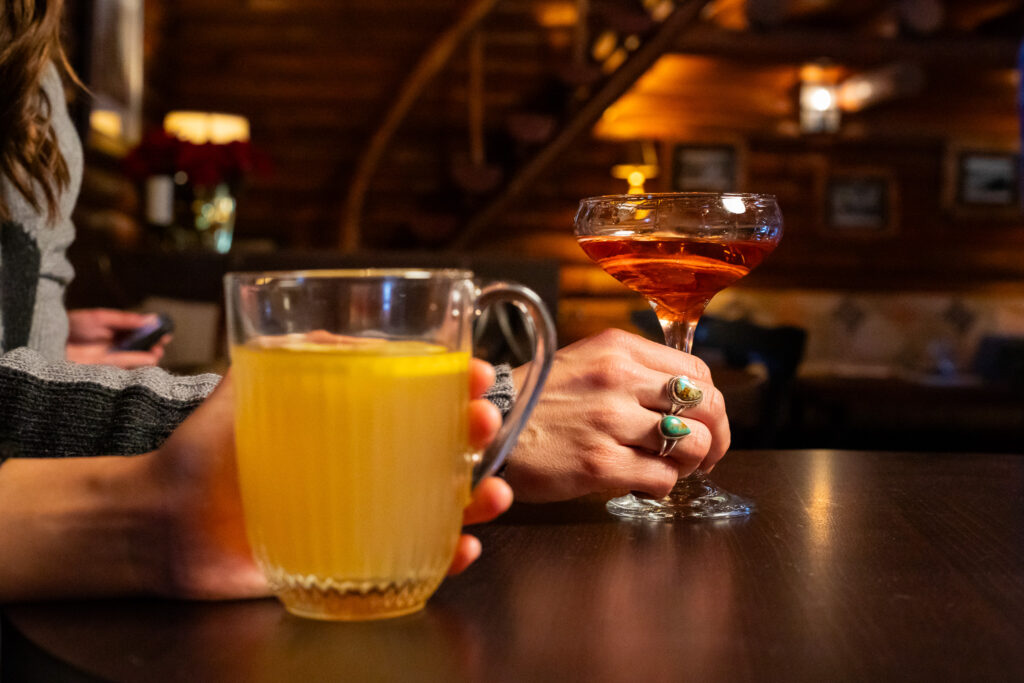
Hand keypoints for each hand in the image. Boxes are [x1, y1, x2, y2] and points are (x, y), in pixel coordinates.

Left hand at [66, 308, 170, 368]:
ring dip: (147, 358)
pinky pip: (124, 370)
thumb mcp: (101, 319)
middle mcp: (115, 349)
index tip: (166, 334)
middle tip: (160, 345)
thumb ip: (126, 320)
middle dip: (153, 348)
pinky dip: (136, 365)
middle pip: (141, 350)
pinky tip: (147, 360)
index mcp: (116, 334)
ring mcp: (110, 362)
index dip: (154, 335)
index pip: (141, 336)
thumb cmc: (71, 327)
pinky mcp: (104, 373)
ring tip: (155, 353)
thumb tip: (153, 319)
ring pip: (135, 362)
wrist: (47, 342)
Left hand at [148, 359, 507, 598]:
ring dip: (481, 497)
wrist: (164, 523)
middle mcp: (365, 464)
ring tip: (494, 493)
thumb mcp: (248, 385)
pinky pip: (414, 559)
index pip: (418, 397)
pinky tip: (464, 547)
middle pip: (441, 446)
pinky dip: (447, 556)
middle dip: (476, 432)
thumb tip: (345, 330)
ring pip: (441, 503)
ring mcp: (365, 512)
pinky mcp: (356, 560)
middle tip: (485, 423)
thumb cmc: (207, 449)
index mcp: (350, 422)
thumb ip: (291, 353)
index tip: (481, 375)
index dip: (457, 384)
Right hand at [504, 328, 730, 502]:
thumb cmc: (538, 400)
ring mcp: (609, 421)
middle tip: (704, 456)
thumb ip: (633, 371)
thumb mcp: (586, 363)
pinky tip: (639, 482)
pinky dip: (660, 487)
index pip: (698, 371)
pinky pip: (662, 479)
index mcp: (618, 349)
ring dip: (690, 464)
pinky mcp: (599, 463)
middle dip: (715, 437)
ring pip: (692, 445)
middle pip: (707, 406)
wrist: (487, 427)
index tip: (704, 422)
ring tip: (667, 468)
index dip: (711, 402)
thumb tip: (687, 398)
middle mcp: (618, 378)